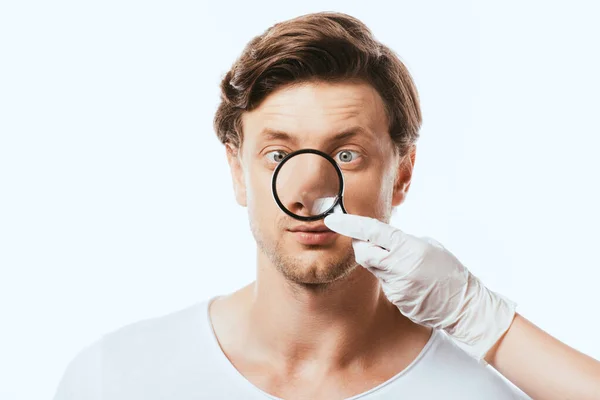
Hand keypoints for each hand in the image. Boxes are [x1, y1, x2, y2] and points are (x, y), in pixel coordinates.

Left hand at [324, 213, 516, 361]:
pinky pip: (385, 283)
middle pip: (362, 252)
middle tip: (372, 242)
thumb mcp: (428, 246)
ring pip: (373, 268)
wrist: (465, 306)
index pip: (371, 232)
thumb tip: (379, 239)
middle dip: (361, 245)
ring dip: (382, 262)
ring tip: (407, 266)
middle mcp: (399, 267)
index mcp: (409, 248)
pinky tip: (412, 282)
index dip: (349, 224)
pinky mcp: (396, 300)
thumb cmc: (450, 272)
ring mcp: (396, 286)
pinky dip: (392, 278)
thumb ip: (401, 241)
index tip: (332, 219)